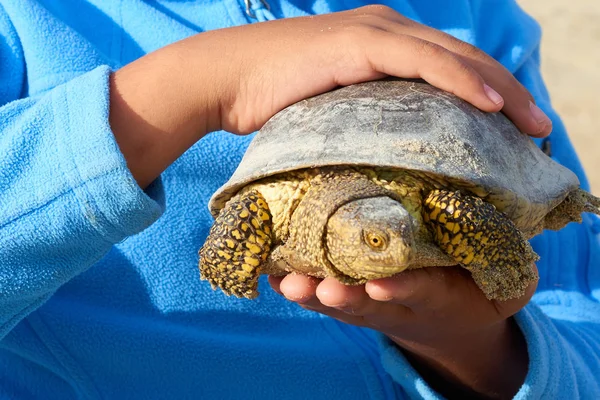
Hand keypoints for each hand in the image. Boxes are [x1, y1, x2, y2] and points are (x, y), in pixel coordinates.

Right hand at [109, 6, 550, 186]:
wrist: (227, 80)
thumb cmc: (272, 104)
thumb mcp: (332, 115)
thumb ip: (364, 123)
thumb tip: (387, 161)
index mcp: (385, 44)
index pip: (452, 69)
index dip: (490, 95)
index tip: (516, 132)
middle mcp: (388, 29)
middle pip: (466, 62)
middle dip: (510, 94)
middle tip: (539, 131)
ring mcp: (377, 32)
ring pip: (456, 59)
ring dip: (501, 91)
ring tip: (532, 125)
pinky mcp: (363, 42)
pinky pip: (426, 63)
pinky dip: (463, 83)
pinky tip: (493, 106)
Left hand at [269, 265, 536, 398]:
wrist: (446, 321)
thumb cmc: (474, 289)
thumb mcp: (502, 284)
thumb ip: (501, 266)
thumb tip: (503, 238)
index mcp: (438, 297)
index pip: (420, 291)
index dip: (402, 287)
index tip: (383, 282)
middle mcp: (397, 303)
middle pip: (367, 302)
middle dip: (345, 295)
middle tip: (324, 288)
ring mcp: (368, 303)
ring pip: (336, 301)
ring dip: (312, 292)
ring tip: (287, 282)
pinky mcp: (348, 299)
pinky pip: (317, 296)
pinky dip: (293, 284)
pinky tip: (270, 273)